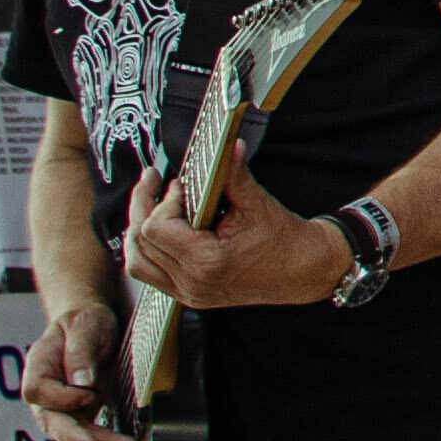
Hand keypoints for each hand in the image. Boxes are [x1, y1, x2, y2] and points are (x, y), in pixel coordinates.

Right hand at [24, 302, 136, 440]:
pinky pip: (90, 440)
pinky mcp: (80, 419)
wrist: (91, 327)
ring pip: (75, 437)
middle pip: (55, 423)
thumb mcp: (84, 326)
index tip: (90, 393)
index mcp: (38, 368)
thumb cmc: (85, 323)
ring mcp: (61, 411)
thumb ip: (80, 352)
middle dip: (80, 437)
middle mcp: (45, 396)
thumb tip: (81, 382)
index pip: (39, 392)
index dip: (63, 397)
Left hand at [121, 168, 349, 312]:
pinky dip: (146, 250)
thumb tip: (227, 146)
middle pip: (141, 243)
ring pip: (137, 262)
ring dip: (138, 231)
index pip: (157, 228)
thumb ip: (234, 174)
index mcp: (207, 262)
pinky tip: (158, 230)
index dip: (164, 200)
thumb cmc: (284, 241)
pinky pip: (150, 274)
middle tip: (154, 183)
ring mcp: (188, 293)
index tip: (182, 185)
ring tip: (148, 205)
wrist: (303, 271)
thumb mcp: (258, 204)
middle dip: (144, 207)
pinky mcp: (188, 295)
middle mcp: (192, 282)